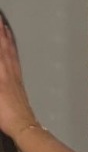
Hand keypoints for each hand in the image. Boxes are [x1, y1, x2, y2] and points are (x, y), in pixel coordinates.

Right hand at [0, 19, 35, 140]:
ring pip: (10, 51)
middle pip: (3, 45)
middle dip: (0, 30)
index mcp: (1, 71)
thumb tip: (0, 62)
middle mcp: (9, 70)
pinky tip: (12, 50)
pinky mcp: (19, 81)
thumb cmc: (4, 112)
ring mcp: (15, 75)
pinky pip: (15, 59)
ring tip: (4, 27)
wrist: (22, 124)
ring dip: (7, 38)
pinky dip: (12, 50)